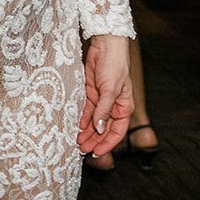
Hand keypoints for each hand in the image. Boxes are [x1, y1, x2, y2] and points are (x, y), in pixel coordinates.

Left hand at [77, 35, 133, 156]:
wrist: (105, 46)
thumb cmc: (114, 66)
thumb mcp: (110, 90)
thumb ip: (104, 110)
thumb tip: (99, 129)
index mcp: (124, 108)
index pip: (116, 132)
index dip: (106, 144)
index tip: (95, 153)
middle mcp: (113, 107)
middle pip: (103, 130)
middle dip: (94, 140)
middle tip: (81, 150)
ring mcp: (101, 101)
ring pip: (93, 122)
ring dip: (86, 132)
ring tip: (76, 142)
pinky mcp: (91, 94)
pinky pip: (86, 111)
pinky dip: (82, 120)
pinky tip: (76, 127)